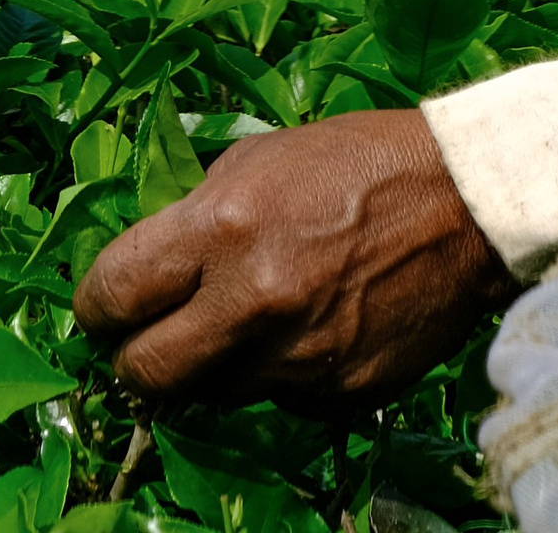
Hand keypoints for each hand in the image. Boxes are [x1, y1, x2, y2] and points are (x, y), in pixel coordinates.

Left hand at [72, 108, 516, 413]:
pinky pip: (278, 399)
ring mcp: (295, 358)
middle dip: (134, 360)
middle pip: (145, 373)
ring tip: (243, 323)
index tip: (101, 311)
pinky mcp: (335, 395)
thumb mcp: (258, 157)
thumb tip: (147, 265)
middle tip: (146, 341)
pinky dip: (276, 374)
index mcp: (220, 227)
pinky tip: (306, 329)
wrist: (464, 203)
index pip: (112, 295)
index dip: (93, 309)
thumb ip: (196, 214)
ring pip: (212, 393)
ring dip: (212, 366)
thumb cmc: (354, 161)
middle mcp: (250, 302)